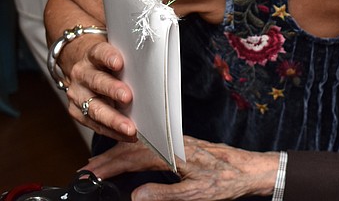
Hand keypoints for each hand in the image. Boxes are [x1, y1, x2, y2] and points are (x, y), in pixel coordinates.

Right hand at [64, 39, 136, 141]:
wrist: (82, 67)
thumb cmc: (106, 62)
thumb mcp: (115, 53)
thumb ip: (129, 60)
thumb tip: (154, 66)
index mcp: (92, 55)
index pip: (100, 53)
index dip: (108, 57)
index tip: (119, 63)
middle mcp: (82, 73)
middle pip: (96, 81)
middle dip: (112, 90)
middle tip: (128, 97)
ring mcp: (77, 93)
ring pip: (93, 107)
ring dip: (112, 119)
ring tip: (129, 128)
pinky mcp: (75, 111)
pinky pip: (94, 124)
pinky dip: (112, 131)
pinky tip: (126, 135)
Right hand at [83, 137, 276, 200]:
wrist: (250, 170)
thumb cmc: (227, 182)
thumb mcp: (195, 195)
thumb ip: (163, 195)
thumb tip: (134, 196)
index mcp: (175, 153)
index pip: (134, 157)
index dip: (109, 166)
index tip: (90, 174)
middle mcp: (175, 144)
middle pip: (134, 148)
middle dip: (108, 158)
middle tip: (86, 171)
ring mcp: (179, 144)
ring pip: (142, 145)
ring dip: (120, 154)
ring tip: (101, 165)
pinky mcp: (184, 147)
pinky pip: (152, 146)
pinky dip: (134, 152)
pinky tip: (129, 158)